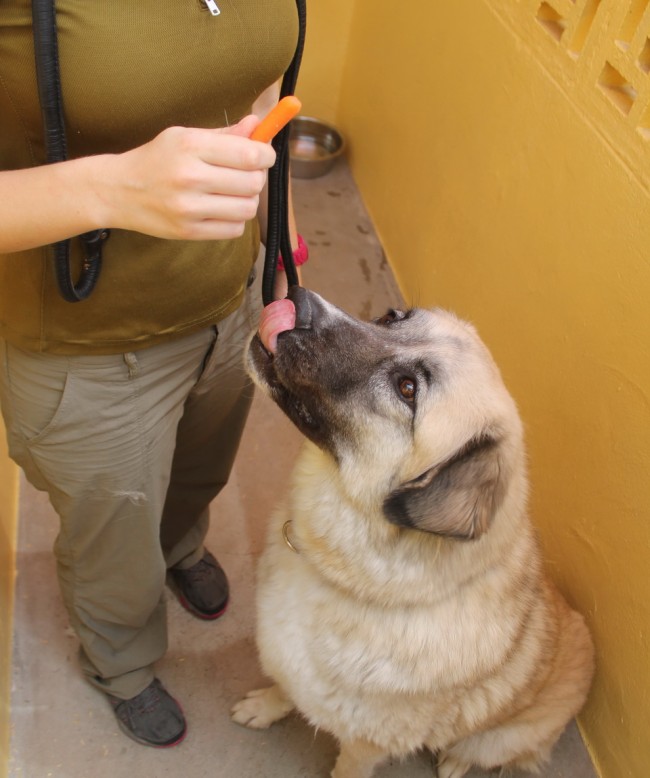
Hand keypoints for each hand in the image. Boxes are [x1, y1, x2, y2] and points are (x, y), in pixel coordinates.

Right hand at [99, 115, 275, 240]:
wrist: (118, 191)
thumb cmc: (156, 160)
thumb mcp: (185, 137)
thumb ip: (225, 135)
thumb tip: (258, 125)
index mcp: (191, 146)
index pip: (249, 154)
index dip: (266, 155)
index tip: (265, 156)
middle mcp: (190, 177)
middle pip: (253, 182)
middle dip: (257, 177)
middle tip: (246, 174)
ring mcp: (189, 208)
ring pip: (247, 207)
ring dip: (248, 200)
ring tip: (233, 193)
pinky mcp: (189, 232)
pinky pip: (234, 229)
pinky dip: (235, 219)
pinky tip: (222, 209)